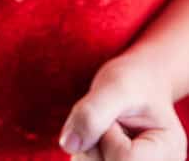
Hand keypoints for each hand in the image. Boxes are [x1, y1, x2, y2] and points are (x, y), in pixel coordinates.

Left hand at [59, 56, 186, 159]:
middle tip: (111, 120)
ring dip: (88, 145)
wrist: (138, 85)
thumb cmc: (133, 82)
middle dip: (96, 140)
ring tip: (107, 128)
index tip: (118, 115)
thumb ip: (93, 112)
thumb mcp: (115, 86)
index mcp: (168, 150)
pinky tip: (100, 139)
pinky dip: (84, 151)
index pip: (125, 158)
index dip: (109, 134)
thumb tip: (68, 144)